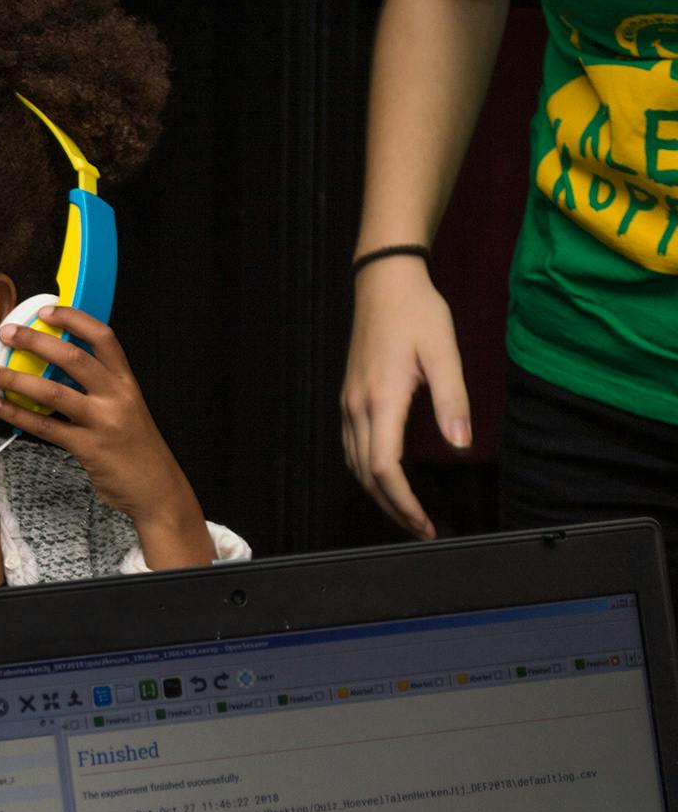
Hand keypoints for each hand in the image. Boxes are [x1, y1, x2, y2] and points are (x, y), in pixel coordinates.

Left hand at [0, 305, 211, 568]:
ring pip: (53, 391)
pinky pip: (45, 427)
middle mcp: (117, 396)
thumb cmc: (135, 447)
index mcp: (127, 382)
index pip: (103, 337)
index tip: (45, 310)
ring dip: (17, 379)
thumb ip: (98, 387)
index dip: (74, 319)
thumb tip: (55, 365)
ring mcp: (104, 422)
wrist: (157, 490)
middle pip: (73, 357)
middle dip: (36, 341)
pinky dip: (17, 414)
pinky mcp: (88, 448)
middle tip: (7, 334)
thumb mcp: (126, 408)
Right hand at [338, 256, 468, 539]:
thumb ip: (453, 400)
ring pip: (354, 464)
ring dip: (379, 493)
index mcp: (382, 399)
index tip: (425, 524)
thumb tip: (461, 444)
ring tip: (407, 511)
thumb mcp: (444, 352)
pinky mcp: (351, 398)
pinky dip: (369, 472)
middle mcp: (357, 407)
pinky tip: (388, 477)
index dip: (403, 502)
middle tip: (422, 529)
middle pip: (365, 475)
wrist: (383, 282)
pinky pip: (353, 447)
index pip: (383, 467)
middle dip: (392, 507)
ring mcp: (350, 403)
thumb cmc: (417, 313)